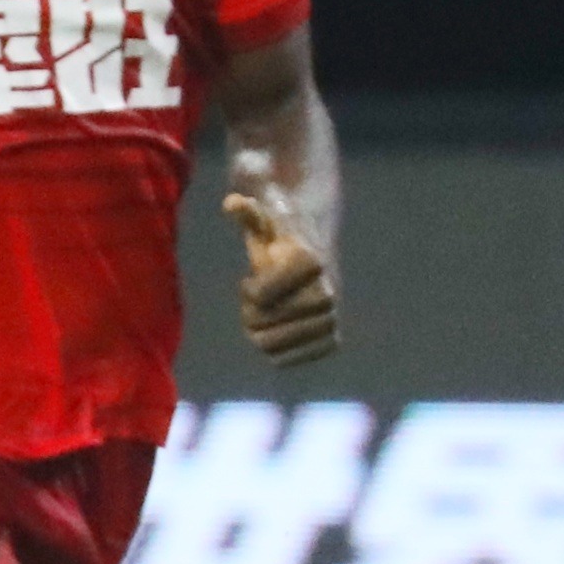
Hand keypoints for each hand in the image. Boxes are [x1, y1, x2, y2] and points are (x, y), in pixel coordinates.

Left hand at [225, 190, 339, 365]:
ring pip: (270, 346)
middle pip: (263, 324)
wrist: (313, 256)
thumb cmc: (279, 238)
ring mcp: (331, 318)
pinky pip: (285, 361)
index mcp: (309, 261)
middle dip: (252, 313)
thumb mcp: (263, 221)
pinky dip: (272, 351)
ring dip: (260, 331)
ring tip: (268, 312)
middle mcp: (328, 291)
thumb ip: (249, 212)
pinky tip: (277, 330)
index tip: (255, 276)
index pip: (259, 296)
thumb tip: (232, 202)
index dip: (249, 290)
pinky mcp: (331, 340)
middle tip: (260, 298)